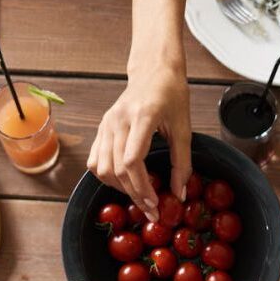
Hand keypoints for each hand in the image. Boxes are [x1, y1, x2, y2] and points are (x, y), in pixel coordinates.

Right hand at [87, 62, 191, 221]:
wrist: (154, 70)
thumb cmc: (172, 95)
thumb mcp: (184, 128)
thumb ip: (182, 163)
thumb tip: (179, 194)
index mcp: (142, 117)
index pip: (132, 161)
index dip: (142, 187)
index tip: (155, 203)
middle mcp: (118, 120)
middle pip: (117, 169)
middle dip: (134, 194)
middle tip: (151, 210)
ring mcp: (106, 123)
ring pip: (102, 168)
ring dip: (119, 188)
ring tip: (139, 197)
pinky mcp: (101, 127)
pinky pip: (95, 160)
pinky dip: (107, 177)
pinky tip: (124, 182)